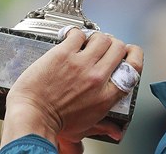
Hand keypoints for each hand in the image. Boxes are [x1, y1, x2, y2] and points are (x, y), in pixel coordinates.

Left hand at [0, 28, 143, 148]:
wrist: (31, 117)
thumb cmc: (55, 125)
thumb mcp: (84, 128)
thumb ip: (104, 126)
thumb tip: (115, 132)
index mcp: (107, 95)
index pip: (134, 67)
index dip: (134, 54)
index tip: (128, 51)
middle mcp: (97, 77)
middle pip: (118, 47)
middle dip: (113, 44)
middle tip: (104, 47)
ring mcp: (81, 64)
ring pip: (101, 37)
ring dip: (96, 37)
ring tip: (87, 42)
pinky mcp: (63, 54)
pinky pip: (78, 34)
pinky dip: (76, 34)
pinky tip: (71, 39)